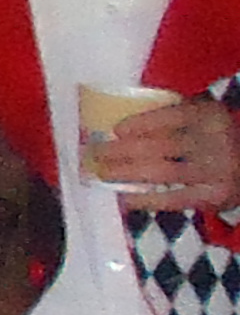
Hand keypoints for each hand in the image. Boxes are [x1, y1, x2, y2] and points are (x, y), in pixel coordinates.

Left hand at [93, 97, 239, 214]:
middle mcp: (214, 142)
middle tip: (96, 154)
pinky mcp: (214, 197)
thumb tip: (124, 124)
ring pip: (161, 172)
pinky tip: (124, 199)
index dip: (142, 123)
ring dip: (126, 173)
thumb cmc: (218, 138)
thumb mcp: (205, 117)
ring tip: (102, 173)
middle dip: (122, 150)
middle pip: (160, 145)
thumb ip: (176, 114)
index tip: (117, 130)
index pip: (173, 116)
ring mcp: (215, 172)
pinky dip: (145, 200)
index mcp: (210, 117)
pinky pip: (173, 199)